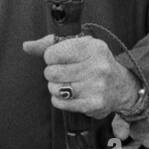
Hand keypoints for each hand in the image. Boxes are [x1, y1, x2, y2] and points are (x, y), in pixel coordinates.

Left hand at [22, 35, 138, 119]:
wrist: (122, 87)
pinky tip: (70, 95)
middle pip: (51, 72)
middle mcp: (97, 65)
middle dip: (53, 74)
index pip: (52, 53)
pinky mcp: (94, 104)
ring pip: (54, 88)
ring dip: (56, 88)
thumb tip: (26, 46)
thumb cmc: (94, 63)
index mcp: (92, 47)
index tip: (61, 60)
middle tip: (64, 74)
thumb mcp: (79, 46)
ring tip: (68, 85)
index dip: (51, 58)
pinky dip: (60, 100)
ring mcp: (97, 86)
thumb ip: (50, 44)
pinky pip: (60, 103)